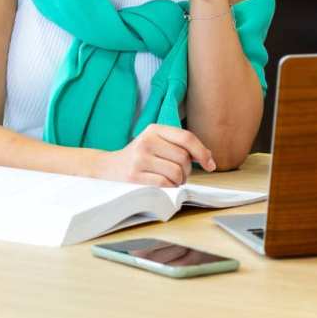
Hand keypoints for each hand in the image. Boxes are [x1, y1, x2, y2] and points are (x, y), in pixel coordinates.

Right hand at [93, 124, 216, 186]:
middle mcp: (147, 141)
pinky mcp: (134, 176)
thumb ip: (180, 146)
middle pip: (184, 157)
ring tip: (170, 180)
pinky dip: (170, 188)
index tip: (210, 165)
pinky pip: (165, 184)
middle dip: (187, 170)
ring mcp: (139, 159)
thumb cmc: (139, 157)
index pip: (187, 138)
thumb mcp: (157, 143)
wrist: (106, 168)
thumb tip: (209, 158)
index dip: (202, 152)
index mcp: (154, 129)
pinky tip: (164, 186)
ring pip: (176, 172)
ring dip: (179, 181)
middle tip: (179, 175)